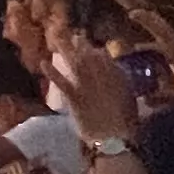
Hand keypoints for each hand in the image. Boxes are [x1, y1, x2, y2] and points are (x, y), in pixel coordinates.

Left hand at [48, 19, 138, 145]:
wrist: (113, 137)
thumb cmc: (126, 123)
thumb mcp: (129, 99)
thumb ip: (122, 85)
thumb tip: (117, 75)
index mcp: (116, 76)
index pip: (105, 57)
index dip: (97, 51)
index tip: (93, 48)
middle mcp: (100, 76)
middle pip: (89, 55)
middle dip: (82, 44)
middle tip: (76, 35)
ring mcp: (86, 85)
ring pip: (75, 63)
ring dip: (66, 50)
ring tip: (58, 38)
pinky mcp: (74, 96)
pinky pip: (61, 82)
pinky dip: (52, 72)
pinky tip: (44, 63)